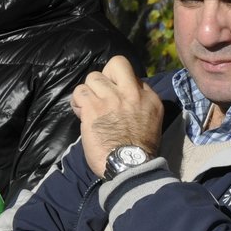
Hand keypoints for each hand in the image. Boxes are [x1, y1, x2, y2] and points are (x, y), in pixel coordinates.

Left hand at [69, 56, 162, 175]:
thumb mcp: (152, 122)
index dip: (120, 84)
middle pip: (116, 64)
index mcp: (150, 98)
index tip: (116, 97)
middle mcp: (132, 94)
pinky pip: (80, 92)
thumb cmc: (140, 151)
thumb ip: (141, 104)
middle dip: (106, 75)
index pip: (133, 76)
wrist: (129, 166)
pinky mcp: (93, 107)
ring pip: (93, 77)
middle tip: (101, 93)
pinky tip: (81, 113)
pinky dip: (78, 102)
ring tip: (89, 107)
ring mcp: (111, 99)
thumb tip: (124, 95)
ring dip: (89, 92)